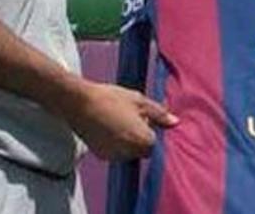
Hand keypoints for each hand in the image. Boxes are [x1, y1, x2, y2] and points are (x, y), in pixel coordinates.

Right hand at [61, 81, 178, 159]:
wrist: (79, 102)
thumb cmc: (111, 98)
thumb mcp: (139, 101)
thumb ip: (159, 114)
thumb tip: (175, 122)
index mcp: (143, 140)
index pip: (154, 143)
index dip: (148, 129)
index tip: (142, 118)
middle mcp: (129, 152)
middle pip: (141, 149)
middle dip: (138, 136)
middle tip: (128, 116)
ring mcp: (114, 156)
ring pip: (127, 152)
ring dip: (126, 140)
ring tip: (116, 120)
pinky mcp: (101, 155)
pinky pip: (114, 152)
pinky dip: (114, 143)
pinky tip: (107, 127)